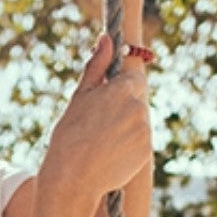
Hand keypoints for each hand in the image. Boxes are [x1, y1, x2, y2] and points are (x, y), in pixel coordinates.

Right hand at [37, 35, 150, 216]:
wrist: (72, 178)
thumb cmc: (69, 135)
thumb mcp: (80, 97)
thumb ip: (97, 66)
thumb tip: (106, 38)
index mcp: (122, 89)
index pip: (135, 81)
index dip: (121, 92)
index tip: (106, 104)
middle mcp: (138, 107)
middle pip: (139, 102)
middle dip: (125, 110)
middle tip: (100, 128)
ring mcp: (145, 131)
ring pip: (140, 123)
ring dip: (127, 129)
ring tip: (102, 144)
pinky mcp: (147, 151)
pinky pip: (141, 143)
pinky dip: (130, 147)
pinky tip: (110, 156)